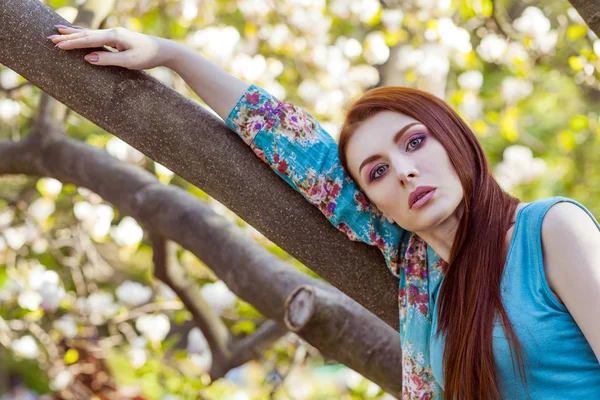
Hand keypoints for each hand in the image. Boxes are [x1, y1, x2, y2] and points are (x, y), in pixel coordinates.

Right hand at [47, 25, 171, 69]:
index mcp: (114, 37)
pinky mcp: (118, 38)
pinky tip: (79, 33)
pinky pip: (97, 36)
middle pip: (86, 34)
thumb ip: (108, 60)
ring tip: (58, 30)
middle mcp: (113, 33)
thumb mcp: (129, 61)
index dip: (72, 44)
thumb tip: (88, 58)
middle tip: (49, 38)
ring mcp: (115, 34)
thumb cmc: (148, 57)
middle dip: (67, 36)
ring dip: (73, 33)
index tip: (57, 46)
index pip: (88, 40)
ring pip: (89, 33)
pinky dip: (85, 34)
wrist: (164, 50)